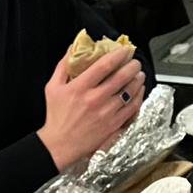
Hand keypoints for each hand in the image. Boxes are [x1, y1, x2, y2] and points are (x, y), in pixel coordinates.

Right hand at [38, 44, 145, 170]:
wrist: (60, 144)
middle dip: (132, 66)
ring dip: (137, 80)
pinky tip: (139, 91)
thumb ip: (63, 66)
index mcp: (79, 88)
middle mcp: (94, 99)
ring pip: (129, 92)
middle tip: (135, 61)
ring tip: (139, 74)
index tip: (124, 50)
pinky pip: (132, 108)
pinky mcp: (113, 125)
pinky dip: (138, 97)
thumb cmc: (56, 116)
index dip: (118, 55)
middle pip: (120, 77)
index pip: (104, 66)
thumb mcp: (53, 87)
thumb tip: (73, 48)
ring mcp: (106, 113)